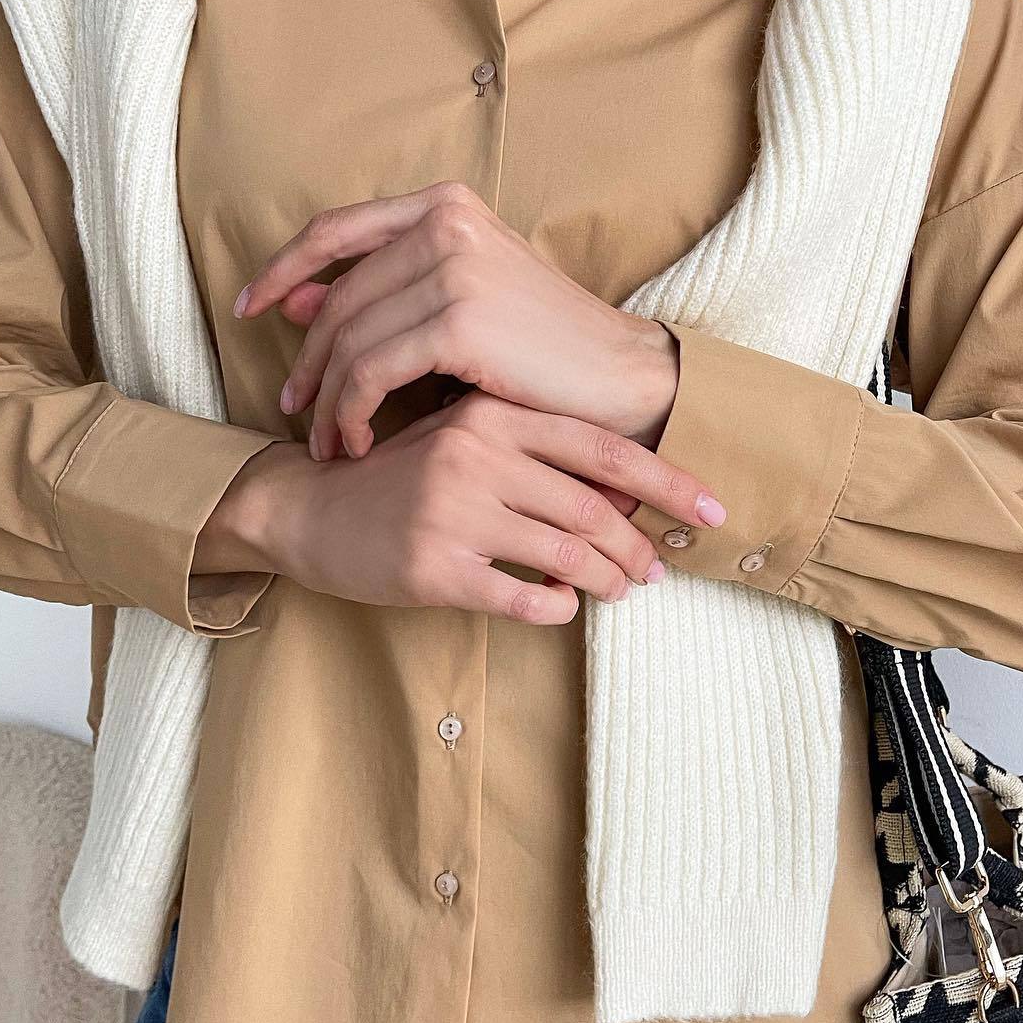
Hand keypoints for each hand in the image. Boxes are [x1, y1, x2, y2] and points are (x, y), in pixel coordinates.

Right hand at [194, 391, 724, 624]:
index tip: (715, 511)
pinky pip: (520, 596)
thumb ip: (536, 451)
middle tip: (657, 570)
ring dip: (605, 580)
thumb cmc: (400, 475)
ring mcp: (452, 512)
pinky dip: (556, 607)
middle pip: (593, 508)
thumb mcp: (465, 438)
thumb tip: (626, 492)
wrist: (307, 507)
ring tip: (620, 591)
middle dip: (638, 546)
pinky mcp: (431, 567)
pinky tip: (562, 607)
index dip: (668, 481)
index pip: (603, 449)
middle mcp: (475, 455)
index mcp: (491, 415)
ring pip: (565, 554)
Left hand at [232, 181, 678, 460]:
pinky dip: (352, 412)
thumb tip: (295, 300)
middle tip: (294, 406)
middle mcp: (445, 223)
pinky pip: (371, 372)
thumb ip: (384, 294)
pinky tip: (358, 442)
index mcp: (445, 205)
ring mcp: (452, 268)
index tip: (249, 309)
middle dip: (306, 359)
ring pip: (347, 339)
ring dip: (326, 399)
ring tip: (327, 441)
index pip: (335, 229)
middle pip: (336, 296)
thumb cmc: (543, 352)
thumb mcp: (460, 307)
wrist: (622, 380)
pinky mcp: (458, 321)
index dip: (283, 269)